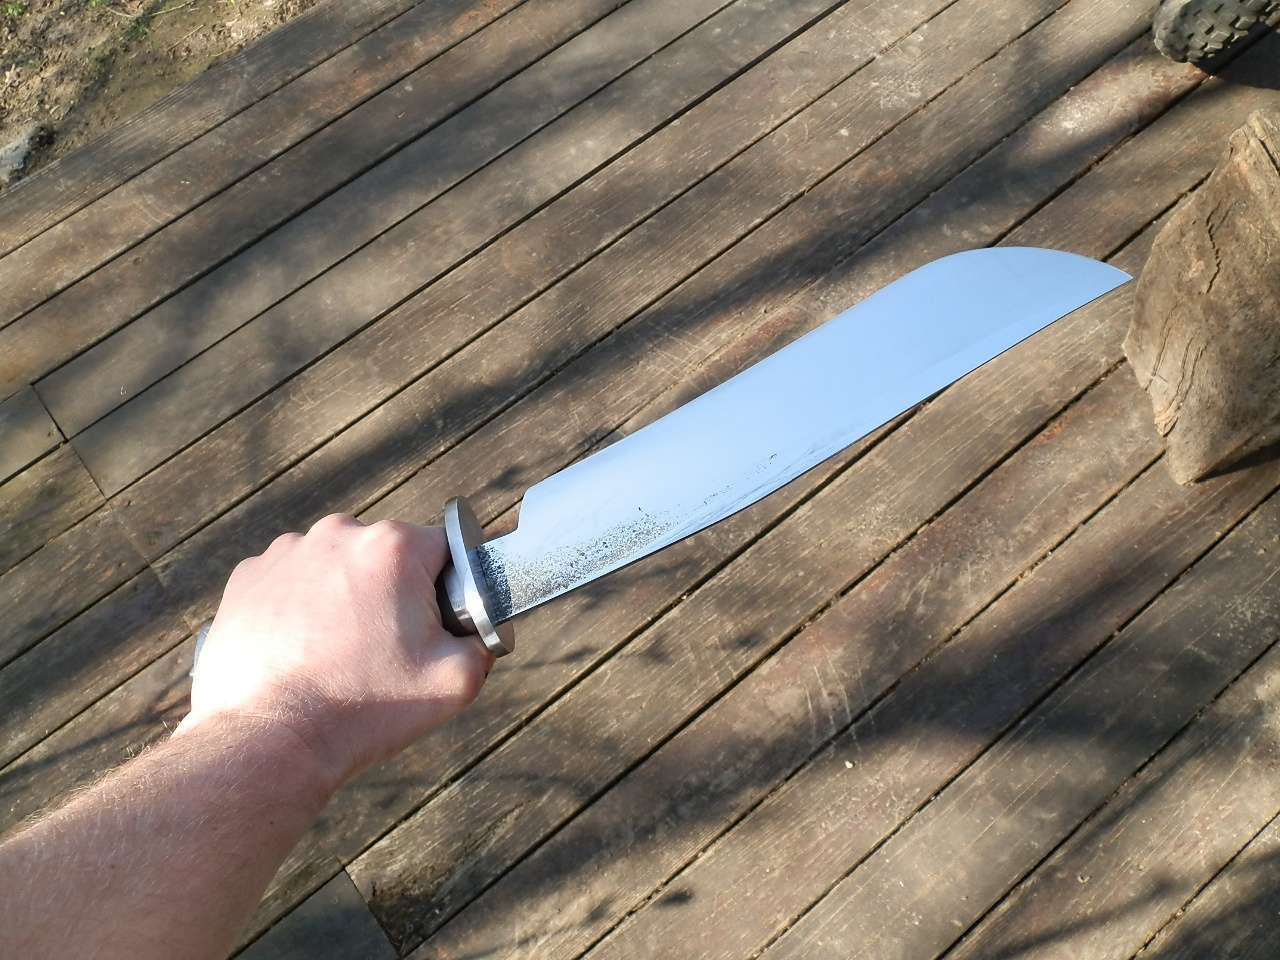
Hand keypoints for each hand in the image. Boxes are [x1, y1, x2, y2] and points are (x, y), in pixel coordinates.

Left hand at [178, 514, 493, 791]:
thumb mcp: (457, 681)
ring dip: (344, 597)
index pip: (444, 549)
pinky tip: (301, 652)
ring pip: (336, 566)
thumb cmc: (366, 707)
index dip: (447, 590)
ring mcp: (285, 552)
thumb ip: (486, 641)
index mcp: (394, 546)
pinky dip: (300, 608)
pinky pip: (290, 582)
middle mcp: (338, 533)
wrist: (271, 740)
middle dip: (393, 592)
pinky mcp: (247, 577)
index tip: (432, 627)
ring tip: (338, 654)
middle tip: (385, 649)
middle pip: (387, 554)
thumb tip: (484, 627)